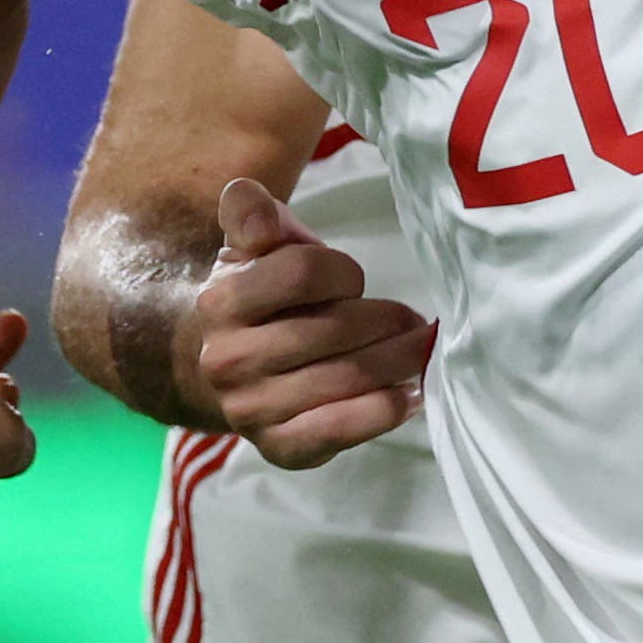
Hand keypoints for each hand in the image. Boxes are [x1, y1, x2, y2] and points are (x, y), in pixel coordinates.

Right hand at [198, 177, 433, 470]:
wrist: (219, 370)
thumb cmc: (257, 298)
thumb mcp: (249, 249)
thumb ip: (252, 215)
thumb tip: (247, 193)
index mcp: (222, 301)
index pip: (305, 272)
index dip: (343, 271)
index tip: (353, 279)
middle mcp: (229, 360)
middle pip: (336, 328)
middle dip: (386, 319)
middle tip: (414, 318)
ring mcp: (251, 410)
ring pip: (347, 377)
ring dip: (399, 361)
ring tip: (422, 348)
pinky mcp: (279, 449)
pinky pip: (341, 429)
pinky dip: (383, 410)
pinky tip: (410, 394)